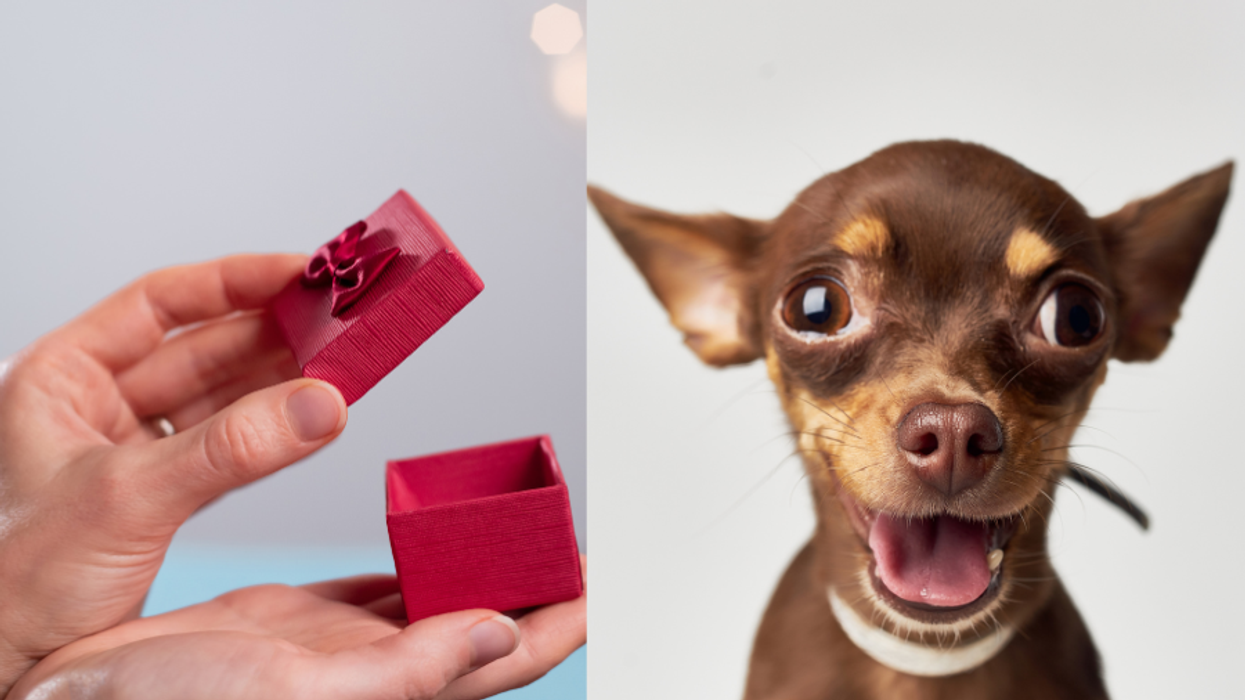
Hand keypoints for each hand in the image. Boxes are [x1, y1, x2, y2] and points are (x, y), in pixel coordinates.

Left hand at [0, 255, 348, 693]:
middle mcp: (94, 404)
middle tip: (341, 324)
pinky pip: (229, 445)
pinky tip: (312, 418)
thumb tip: (318, 405)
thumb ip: (230, 450)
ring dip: (282, 382)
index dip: (236, 282)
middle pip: (202, 346)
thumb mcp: (126, 498)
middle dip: (275, 334)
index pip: (160, 302)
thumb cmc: (11, 584)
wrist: (5, 667)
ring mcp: (129, 450)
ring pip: (222, 396)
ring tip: (344, 365)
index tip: (303, 275)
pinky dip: (273, 433)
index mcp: (60, 377)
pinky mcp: (159, 494)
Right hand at [6, 571, 586, 699]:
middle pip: (482, 619)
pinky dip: (410, 562)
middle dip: (529, 584)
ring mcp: (342, 645)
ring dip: (476, 566)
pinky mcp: (300, 621)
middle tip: (566, 538)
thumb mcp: (298, 687)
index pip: (505, 652)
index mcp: (393, 690)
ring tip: (514, 528)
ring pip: (434, 600)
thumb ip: (408, 670)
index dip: (560, 619)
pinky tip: (430, 540)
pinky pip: (374, 587)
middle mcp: (380, 671)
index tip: (599, 579)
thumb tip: (499, 633)